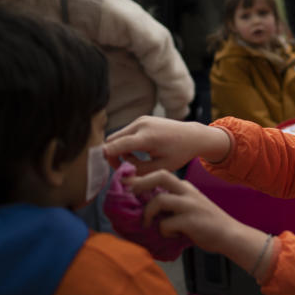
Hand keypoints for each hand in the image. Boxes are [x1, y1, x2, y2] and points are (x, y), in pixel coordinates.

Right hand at [104, 116, 229, 174]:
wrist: (192, 135)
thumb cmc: (179, 153)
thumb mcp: (161, 168)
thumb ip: (140, 172)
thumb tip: (122, 175)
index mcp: (147, 138)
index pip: (117, 145)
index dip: (106, 156)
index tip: (101, 168)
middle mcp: (141, 125)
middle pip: (112, 140)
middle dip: (113, 155)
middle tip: (123, 168)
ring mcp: (141, 120)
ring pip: (118, 136)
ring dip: (120, 149)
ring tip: (136, 161)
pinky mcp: (142, 119)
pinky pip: (126, 132)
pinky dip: (127, 143)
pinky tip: (139, 152)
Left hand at [125, 170, 275, 277]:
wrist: (230, 235)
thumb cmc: (207, 224)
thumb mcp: (190, 206)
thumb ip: (173, 203)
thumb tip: (146, 207)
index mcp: (186, 187)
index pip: (161, 174)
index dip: (142, 178)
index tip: (128, 186)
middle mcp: (187, 192)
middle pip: (160, 175)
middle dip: (141, 182)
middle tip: (129, 193)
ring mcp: (189, 205)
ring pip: (158, 201)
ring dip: (148, 214)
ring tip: (147, 224)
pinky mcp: (190, 220)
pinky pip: (166, 224)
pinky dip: (164, 232)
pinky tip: (173, 236)